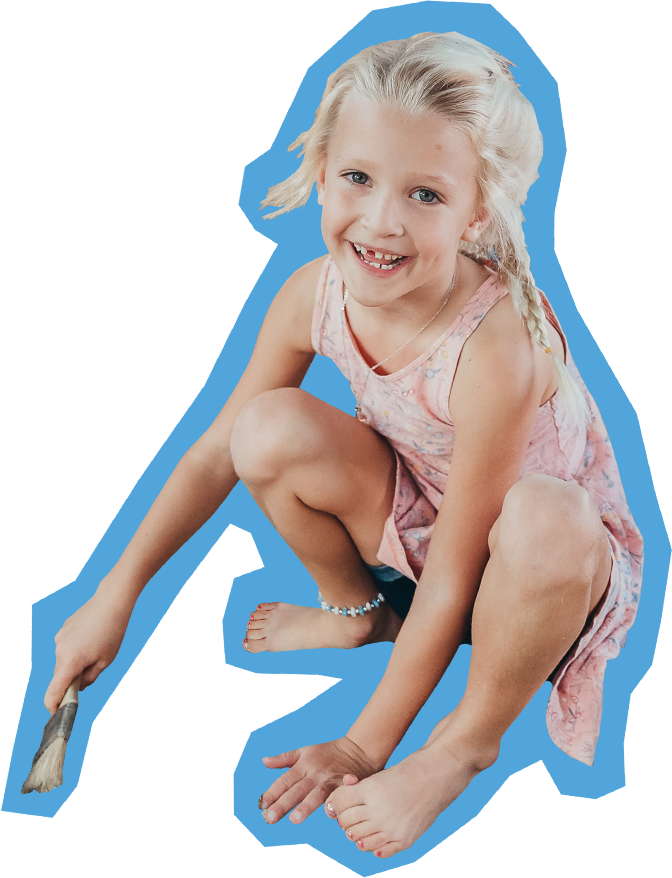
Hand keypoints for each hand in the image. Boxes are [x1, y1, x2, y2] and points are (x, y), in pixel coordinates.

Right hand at [44, 588, 131, 714]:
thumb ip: (89, 678)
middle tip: (91, 672)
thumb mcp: (105, 661)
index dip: (53, 705)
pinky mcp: (63, 629)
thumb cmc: (112, 632)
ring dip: (74, 662)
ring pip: (63, 660)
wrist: (111, 602)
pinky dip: (75, 649)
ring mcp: (60, 639)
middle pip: (60, 675)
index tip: (56, 712)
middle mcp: (60, 650)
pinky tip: (92, 637)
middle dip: (71, 679)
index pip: (53, 691)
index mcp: (70, 662)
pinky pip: (66, 647)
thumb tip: (79, 686)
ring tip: (96, 648)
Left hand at [258, 737, 381, 825]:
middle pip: (297, 789)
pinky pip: (340, 796)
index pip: (285, 780)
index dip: (273, 792)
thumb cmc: (327, 753)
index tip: (261, 805)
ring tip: (294, 819)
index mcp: (303, 765)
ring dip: (306, 806)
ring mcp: (331, 780)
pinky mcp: (346, 787)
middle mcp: (316, 773)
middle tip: (269, 818)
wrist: (357, 749)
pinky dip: (337, 803)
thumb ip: (284, 759)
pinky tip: (331, 815)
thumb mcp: (304, 751)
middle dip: (283, 804)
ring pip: (317, 794)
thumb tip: (264, 761)